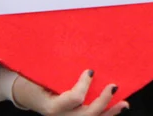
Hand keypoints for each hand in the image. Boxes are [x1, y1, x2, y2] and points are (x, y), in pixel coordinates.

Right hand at [13, 71, 128, 114]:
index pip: (73, 99)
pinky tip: (119, 105)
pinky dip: (108, 114)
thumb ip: (52, 65)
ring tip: (123, 102)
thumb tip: (63, 43)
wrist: (29, 95)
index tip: (90, 71)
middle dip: (103, 101)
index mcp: (52, 106)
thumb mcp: (39, 74)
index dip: (84, 86)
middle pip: (87, 114)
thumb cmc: (34, 81)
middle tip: (113, 86)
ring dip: (110, 111)